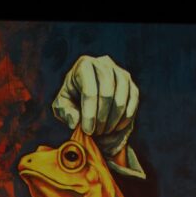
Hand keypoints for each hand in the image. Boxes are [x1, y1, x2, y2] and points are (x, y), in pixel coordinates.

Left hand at [52, 55, 142, 175]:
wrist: (88, 98)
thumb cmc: (72, 100)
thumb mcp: (62, 106)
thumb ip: (66, 113)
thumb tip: (75, 121)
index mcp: (83, 65)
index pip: (89, 89)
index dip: (89, 113)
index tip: (87, 130)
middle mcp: (104, 64)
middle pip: (107, 92)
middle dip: (101, 117)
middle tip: (96, 132)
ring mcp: (120, 72)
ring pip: (121, 97)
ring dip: (113, 119)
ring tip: (104, 131)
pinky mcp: (131, 84)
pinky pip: (133, 100)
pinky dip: (125, 117)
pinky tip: (116, 127)